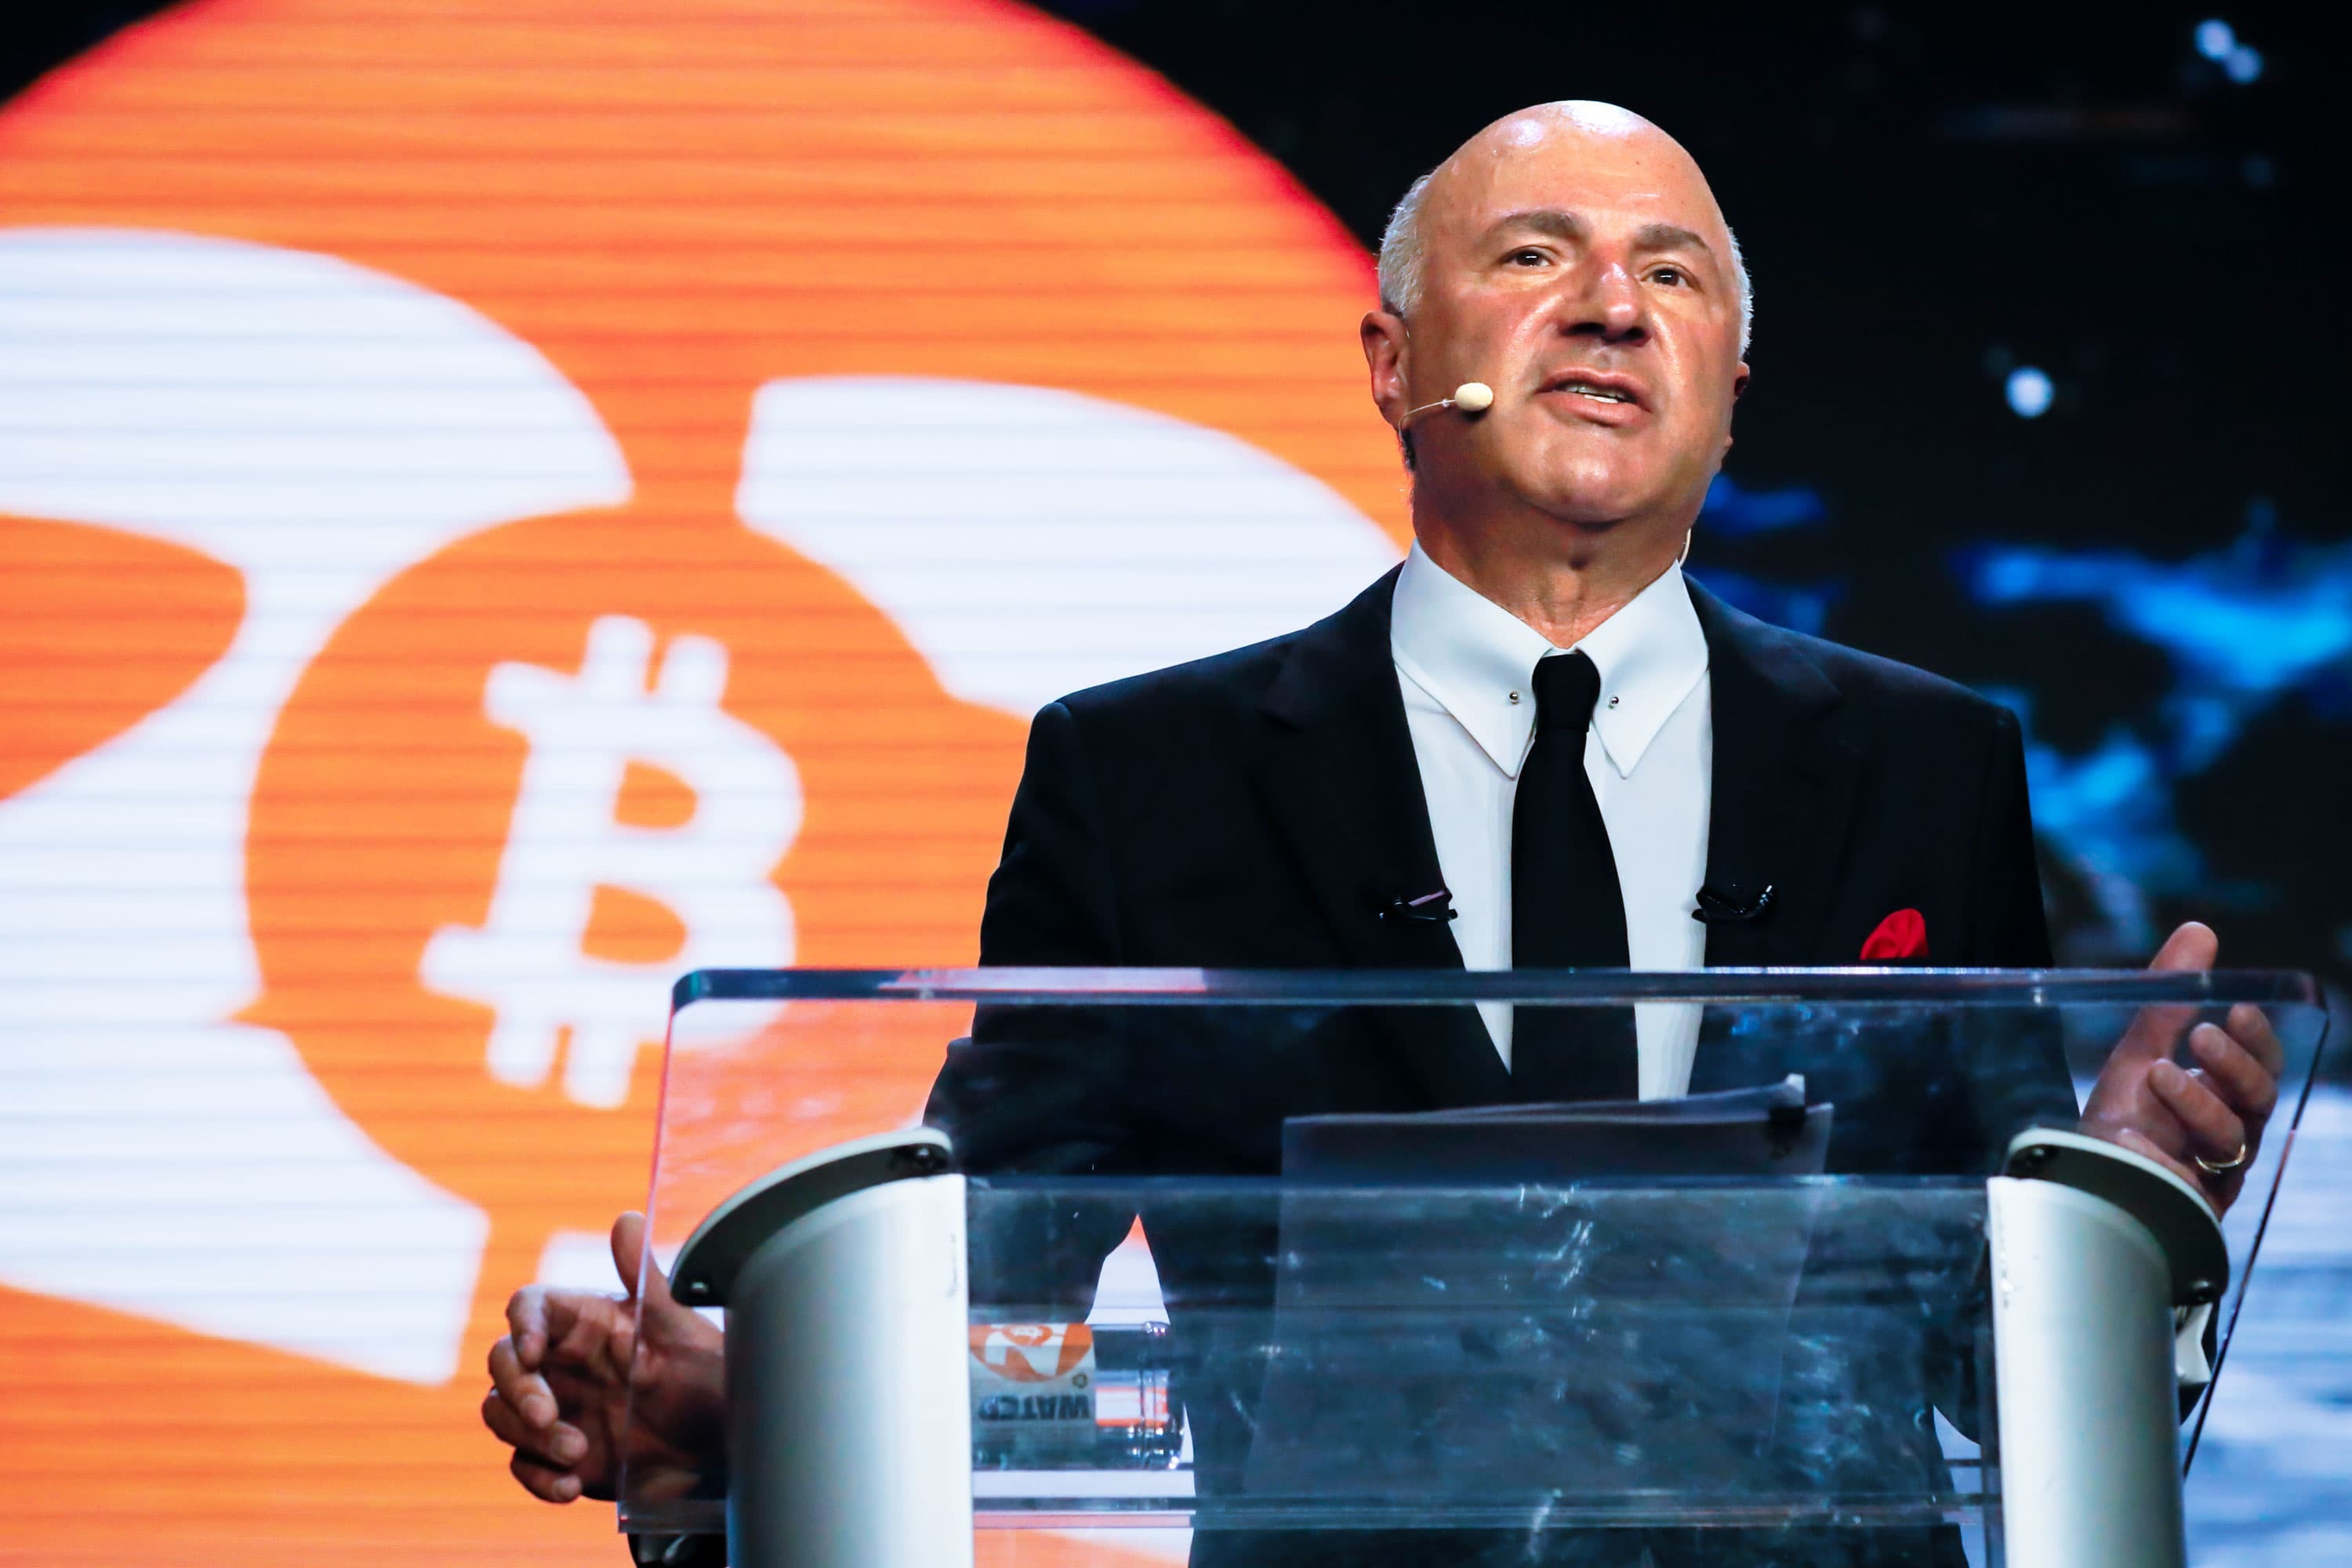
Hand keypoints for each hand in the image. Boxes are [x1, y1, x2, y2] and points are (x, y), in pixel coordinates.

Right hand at [481, 1211, 725, 1503]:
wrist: (725, 1445)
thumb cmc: (706, 1374)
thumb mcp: (681, 1326)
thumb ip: (647, 1276)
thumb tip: (627, 1218)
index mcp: (586, 1322)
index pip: (530, 1307)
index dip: (521, 1324)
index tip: (533, 1351)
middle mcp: (563, 1364)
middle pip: (502, 1364)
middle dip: (517, 1390)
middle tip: (549, 1416)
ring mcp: (558, 1410)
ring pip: (501, 1414)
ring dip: (528, 1436)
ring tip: (578, 1454)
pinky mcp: (559, 1455)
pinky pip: (522, 1464)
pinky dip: (537, 1478)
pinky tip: (571, 1486)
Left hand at [2080, 921, 2284, 1215]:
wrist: (2083, 1183)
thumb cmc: (2119, 1121)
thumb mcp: (2137, 1053)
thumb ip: (2167, 998)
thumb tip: (2201, 930)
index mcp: (2223, 1100)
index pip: (2261, 1068)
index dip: (2256, 1040)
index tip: (2237, 1009)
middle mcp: (2228, 1136)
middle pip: (2261, 1099)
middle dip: (2236, 1064)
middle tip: (2203, 1035)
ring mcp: (2215, 1173)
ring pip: (2233, 1135)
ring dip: (2197, 1100)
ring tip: (2156, 1073)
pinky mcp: (2194, 1204)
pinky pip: (2197, 1174)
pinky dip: (2165, 1147)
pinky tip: (2137, 1133)